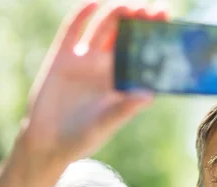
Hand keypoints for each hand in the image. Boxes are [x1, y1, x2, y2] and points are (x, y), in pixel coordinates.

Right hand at [17, 2, 165, 165]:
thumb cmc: (83, 138)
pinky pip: (73, 30)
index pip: (142, 55)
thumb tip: (148, 94)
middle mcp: (106, 68)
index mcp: (122, 82)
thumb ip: (125, 109)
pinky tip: (95, 4)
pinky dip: (82, 16)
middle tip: (156, 9)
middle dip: (140, 22)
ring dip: (117, 15)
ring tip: (131, 5)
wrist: (48, 143)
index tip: (168, 28)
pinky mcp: (62, 58)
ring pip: (104, 29)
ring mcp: (84, 60)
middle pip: (126, 37)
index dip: (153, 41)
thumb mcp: (106, 125)